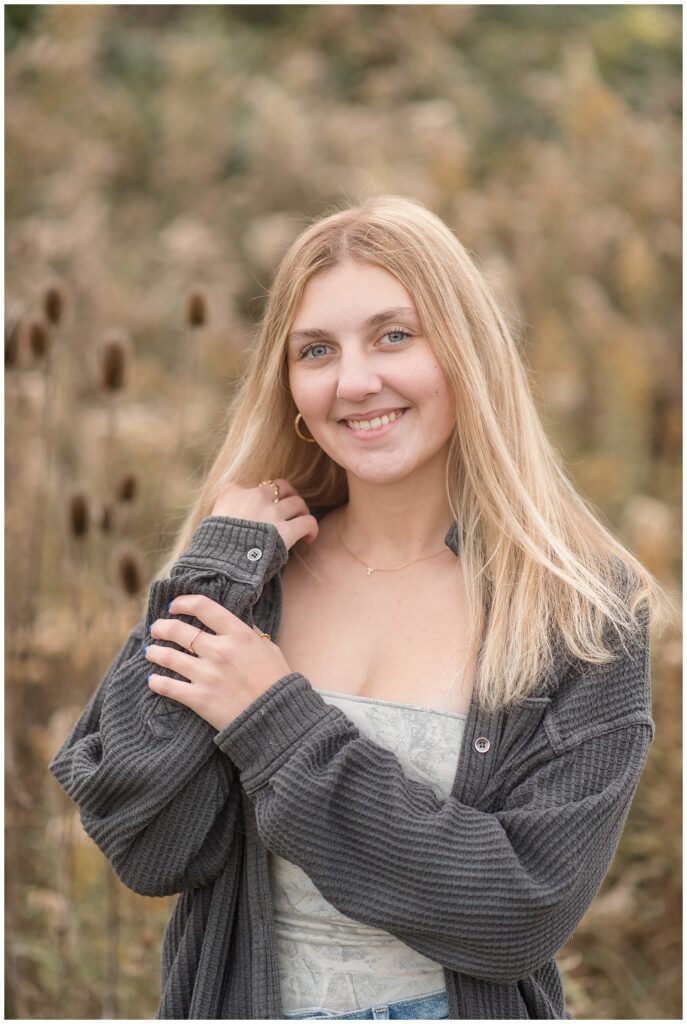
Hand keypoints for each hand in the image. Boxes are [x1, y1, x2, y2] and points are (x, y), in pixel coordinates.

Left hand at [144, 594, 293, 730]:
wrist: (277, 718)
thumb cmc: (277, 682)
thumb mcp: (270, 649)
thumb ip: (251, 633)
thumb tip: (238, 622)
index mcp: (238, 635)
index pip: (203, 607)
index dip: (183, 602)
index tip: (174, 605)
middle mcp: (219, 650)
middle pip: (179, 630)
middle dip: (162, 627)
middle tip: (156, 628)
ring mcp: (207, 675)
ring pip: (168, 656)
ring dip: (155, 652)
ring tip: (150, 651)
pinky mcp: (199, 698)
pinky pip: (168, 687)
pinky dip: (156, 682)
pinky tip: (152, 680)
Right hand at [210, 479, 318, 549]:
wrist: (217, 565)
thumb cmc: (212, 549)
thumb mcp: (212, 521)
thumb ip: (227, 511)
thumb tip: (237, 518)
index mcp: (233, 491)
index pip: (255, 485)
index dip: (263, 496)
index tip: (264, 508)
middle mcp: (254, 496)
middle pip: (280, 486)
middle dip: (288, 496)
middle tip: (290, 509)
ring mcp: (270, 512)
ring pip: (297, 502)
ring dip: (301, 512)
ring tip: (300, 522)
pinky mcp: (285, 531)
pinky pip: (308, 522)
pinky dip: (311, 529)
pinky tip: (309, 538)